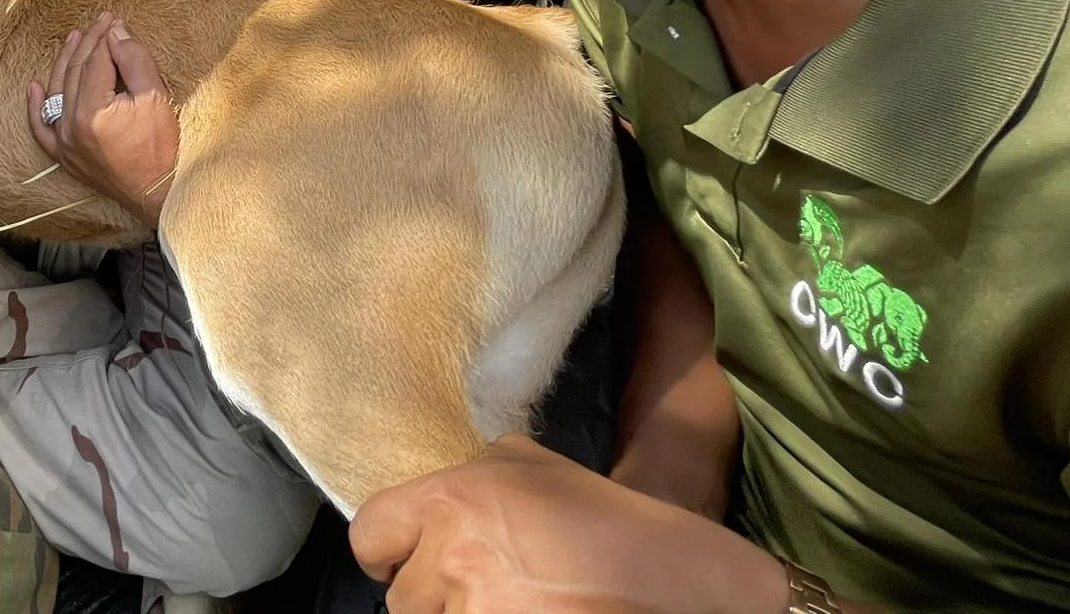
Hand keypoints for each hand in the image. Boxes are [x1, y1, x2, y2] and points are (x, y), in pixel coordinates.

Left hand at [27, 14, 178, 227]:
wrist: (158, 194)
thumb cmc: (161, 148)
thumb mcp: (156, 97)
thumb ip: (134, 60)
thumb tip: (115, 32)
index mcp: (92, 112)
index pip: (96, 62)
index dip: (106, 38)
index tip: (114, 21)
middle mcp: (70, 127)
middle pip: (75, 72)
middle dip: (88, 43)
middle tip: (101, 23)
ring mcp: (63, 143)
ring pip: (57, 92)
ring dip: (64, 62)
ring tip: (75, 38)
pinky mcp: (64, 156)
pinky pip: (41, 128)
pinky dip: (36, 106)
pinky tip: (34, 86)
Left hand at [350, 435, 789, 613]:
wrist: (698, 596)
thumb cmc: (625, 532)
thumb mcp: (543, 470)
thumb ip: (478, 476)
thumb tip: (438, 502)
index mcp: (455, 499)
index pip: (371, 534)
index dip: (391, 551)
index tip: (408, 561)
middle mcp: (454, 557)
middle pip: (403, 597)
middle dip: (438, 599)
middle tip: (489, 595)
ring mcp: (477, 613)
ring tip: (515, 608)